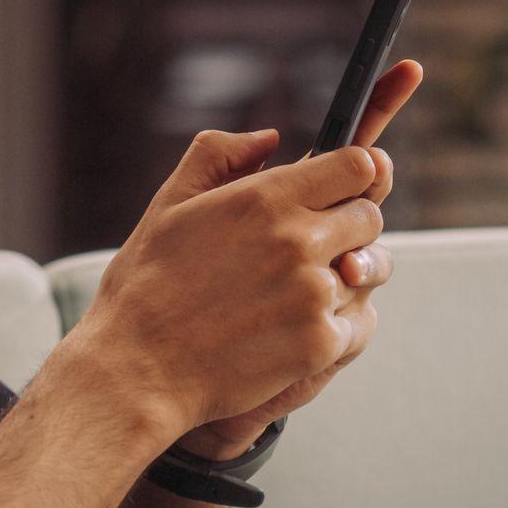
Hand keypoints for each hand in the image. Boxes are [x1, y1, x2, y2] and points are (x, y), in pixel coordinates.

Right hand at [172, 60, 421, 459]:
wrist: (137, 369)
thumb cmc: (146, 286)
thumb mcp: (170, 202)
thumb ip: (219, 154)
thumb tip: (270, 138)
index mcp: (266, 198)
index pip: (358, 166)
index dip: (353, 175)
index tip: (339, 191)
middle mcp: (299, 240)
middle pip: (370, 217)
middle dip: (348, 227)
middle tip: (310, 249)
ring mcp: (314, 294)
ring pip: (366, 273)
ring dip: (341, 279)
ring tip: (292, 295)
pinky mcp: (321, 343)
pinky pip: (358, 324)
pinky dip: (334, 329)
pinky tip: (290, 333)